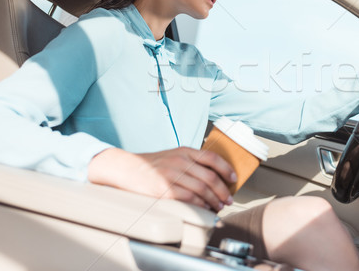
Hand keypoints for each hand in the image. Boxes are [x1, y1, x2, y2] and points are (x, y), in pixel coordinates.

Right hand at [88, 147, 236, 211]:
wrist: (125, 168)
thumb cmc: (150, 164)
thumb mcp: (172, 155)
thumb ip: (190, 161)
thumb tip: (212, 174)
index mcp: (184, 151)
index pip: (212, 157)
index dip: (226, 168)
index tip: (233, 179)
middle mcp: (179, 161)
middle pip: (210, 177)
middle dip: (222, 190)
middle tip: (228, 199)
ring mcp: (171, 175)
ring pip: (201, 189)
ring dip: (213, 200)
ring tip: (218, 207)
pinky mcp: (163, 189)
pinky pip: (188, 198)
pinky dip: (199, 205)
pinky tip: (203, 208)